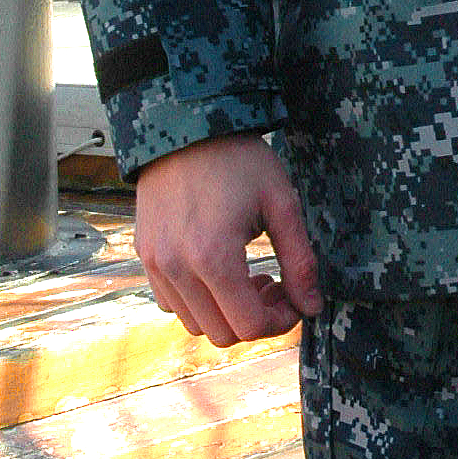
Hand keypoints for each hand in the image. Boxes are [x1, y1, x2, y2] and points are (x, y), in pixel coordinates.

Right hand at [134, 133, 321, 347]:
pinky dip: (198, 301)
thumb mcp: (281, 203)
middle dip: (255, 319)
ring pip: (194, 324)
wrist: (185, 125)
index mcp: (213, 257)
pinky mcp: (145, 256)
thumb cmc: (238, 159)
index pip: (248, 325)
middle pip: (221, 333)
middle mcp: (176, 268)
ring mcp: (155, 264)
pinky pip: (170, 303)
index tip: (294, 298)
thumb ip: (299, 260)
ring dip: (226, 312)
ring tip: (248, 276)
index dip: (280, 322)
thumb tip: (312, 306)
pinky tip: (218, 270)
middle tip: (275, 285)